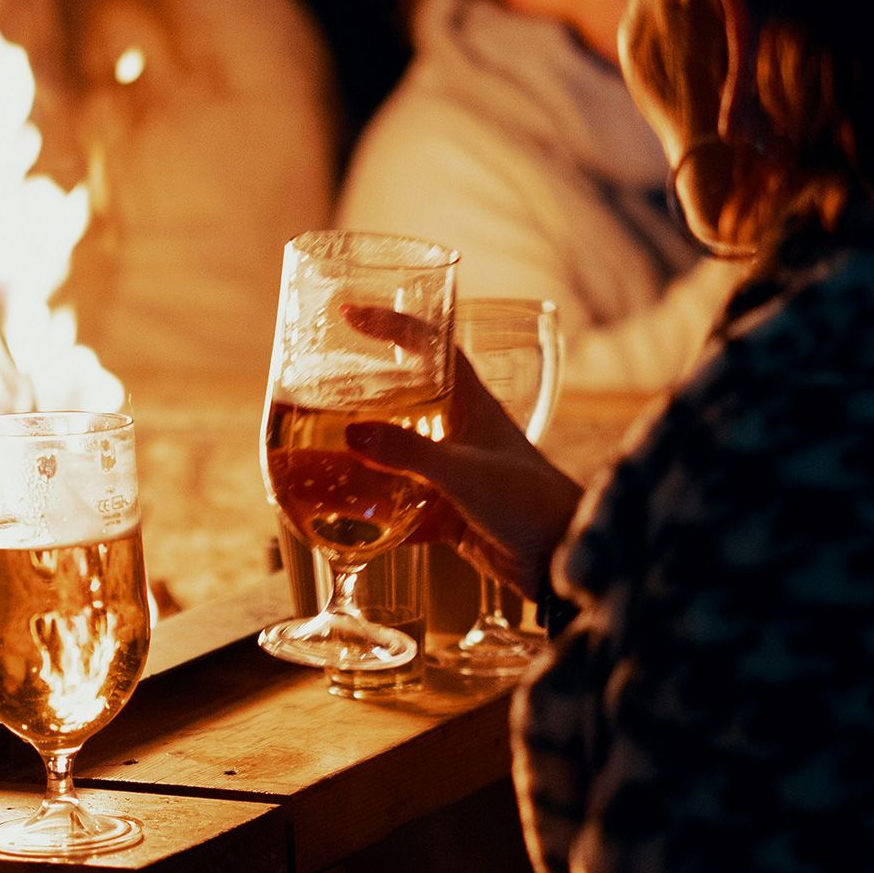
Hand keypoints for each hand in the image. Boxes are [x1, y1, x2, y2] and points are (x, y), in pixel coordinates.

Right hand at [340, 304, 585, 598]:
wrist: (559, 558)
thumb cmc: (527, 501)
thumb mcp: (463, 472)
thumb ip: (408, 453)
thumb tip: (350, 434)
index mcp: (469, 403)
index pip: (429, 345)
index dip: (393, 324)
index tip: (351, 314)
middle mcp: (459, 431)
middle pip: (402, 396)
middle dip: (360, 391)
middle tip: (315, 387)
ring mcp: (452, 472)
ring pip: (395, 453)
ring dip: (361, 455)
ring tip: (314, 453)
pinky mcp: (447, 513)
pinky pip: (399, 506)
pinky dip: (372, 513)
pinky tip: (342, 519)